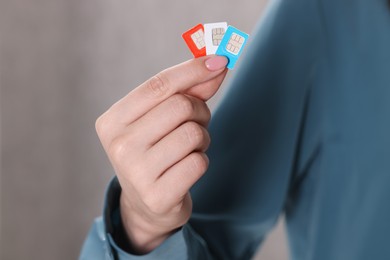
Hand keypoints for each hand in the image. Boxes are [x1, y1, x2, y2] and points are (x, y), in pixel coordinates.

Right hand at [95, 55, 227, 253]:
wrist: (147, 204)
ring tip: (189, 148)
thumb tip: (217, 63)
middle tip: (197, 123)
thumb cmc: (156, 151)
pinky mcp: (157, 196)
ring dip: (202, 138)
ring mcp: (136, 173)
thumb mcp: (161, 119)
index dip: (193, 70)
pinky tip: (186, 169)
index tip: (220, 60)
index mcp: (113, 121)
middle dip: (199, 111)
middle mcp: (119, 145)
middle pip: (180, 106)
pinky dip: (201, 160)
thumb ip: (187, 90)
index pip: (158, 85)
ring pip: (193, 133)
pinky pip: (198, 162)